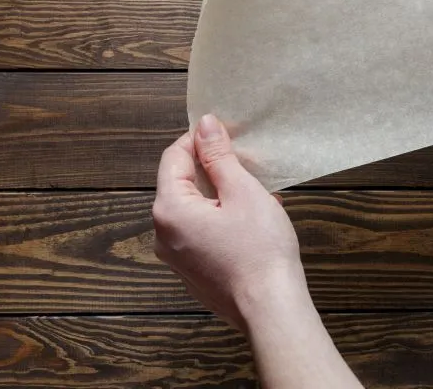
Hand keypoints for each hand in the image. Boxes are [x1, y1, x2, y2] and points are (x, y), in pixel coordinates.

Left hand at [153, 114, 307, 329]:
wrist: (269, 308)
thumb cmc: (259, 249)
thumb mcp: (243, 192)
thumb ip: (219, 156)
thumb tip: (204, 124)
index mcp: (170, 210)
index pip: (173, 157)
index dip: (198, 139)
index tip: (225, 131)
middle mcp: (163, 234)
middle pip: (180, 183)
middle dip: (210, 167)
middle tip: (245, 161)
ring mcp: (175, 256)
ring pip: (191, 208)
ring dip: (218, 193)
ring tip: (253, 191)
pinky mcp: (191, 271)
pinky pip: (198, 231)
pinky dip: (218, 217)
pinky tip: (249, 220)